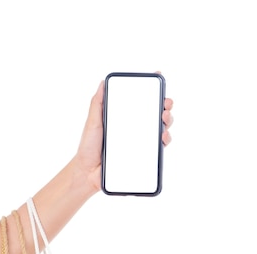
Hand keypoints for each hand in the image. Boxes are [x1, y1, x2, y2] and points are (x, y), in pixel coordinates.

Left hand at [74, 79, 174, 193]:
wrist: (89, 171)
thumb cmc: (89, 146)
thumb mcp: (93, 122)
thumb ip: (97, 103)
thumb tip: (102, 83)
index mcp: (125, 116)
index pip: (141, 100)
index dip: (152, 89)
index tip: (158, 77)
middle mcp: (136, 127)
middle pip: (156, 112)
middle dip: (165, 104)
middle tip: (166, 102)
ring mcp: (141, 141)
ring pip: (162, 127)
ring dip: (168, 120)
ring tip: (164, 117)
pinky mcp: (144, 155)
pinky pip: (160, 146)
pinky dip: (166, 139)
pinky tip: (163, 136)